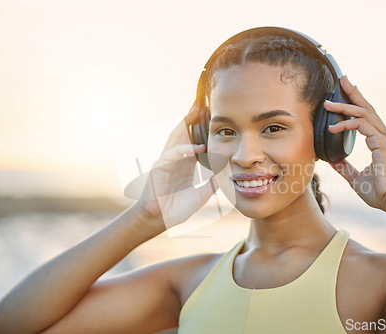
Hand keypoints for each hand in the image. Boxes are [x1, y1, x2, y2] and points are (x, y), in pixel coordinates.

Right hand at [136, 105, 217, 229]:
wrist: (161, 221)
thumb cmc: (177, 209)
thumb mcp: (202, 194)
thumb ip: (212, 183)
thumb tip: (227, 175)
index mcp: (184, 164)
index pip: (193, 140)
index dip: (201, 128)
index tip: (211, 115)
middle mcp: (175, 159)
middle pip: (183, 133)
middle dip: (191, 118)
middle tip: (202, 103)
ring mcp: (165, 161)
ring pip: (175, 137)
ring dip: (185, 123)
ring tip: (195, 110)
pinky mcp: (159, 167)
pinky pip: (172, 153)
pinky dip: (185, 149)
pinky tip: (198, 147)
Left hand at [325, 76, 385, 212]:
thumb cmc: (380, 192)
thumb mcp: (355, 178)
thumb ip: (344, 167)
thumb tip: (331, 161)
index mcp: (381, 141)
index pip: (367, 117)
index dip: (356, 104)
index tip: (345, 94)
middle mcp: (384, 135)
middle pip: (367, 108)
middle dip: (353, 93)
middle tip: (341, 80)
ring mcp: (385, 138)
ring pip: (363, 114)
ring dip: (344, 107)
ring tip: (327, 104)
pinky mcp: (382, 143)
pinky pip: (362, 126)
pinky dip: (346, 124)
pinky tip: (333, 128)